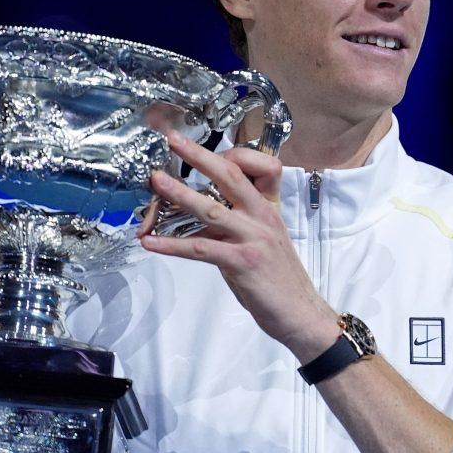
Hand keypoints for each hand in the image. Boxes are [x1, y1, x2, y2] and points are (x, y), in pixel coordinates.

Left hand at [139, 131, 337, 360]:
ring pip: (211, 209)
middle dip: (199, 156)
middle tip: (174, 140)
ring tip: (156, 182)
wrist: (301, 313)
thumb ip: (234, 225)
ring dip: (180, 195)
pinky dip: (172, 245)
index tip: (201, 150)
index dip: (228, 154)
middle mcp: (262, 217)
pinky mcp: (243, 262)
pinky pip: (201, 249)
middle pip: (230, 176)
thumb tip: (195, 221)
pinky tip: (151, 242)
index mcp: (268, 208)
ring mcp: (253, 238)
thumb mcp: (261, 241)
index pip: (254, 167)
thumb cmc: (278, 279)